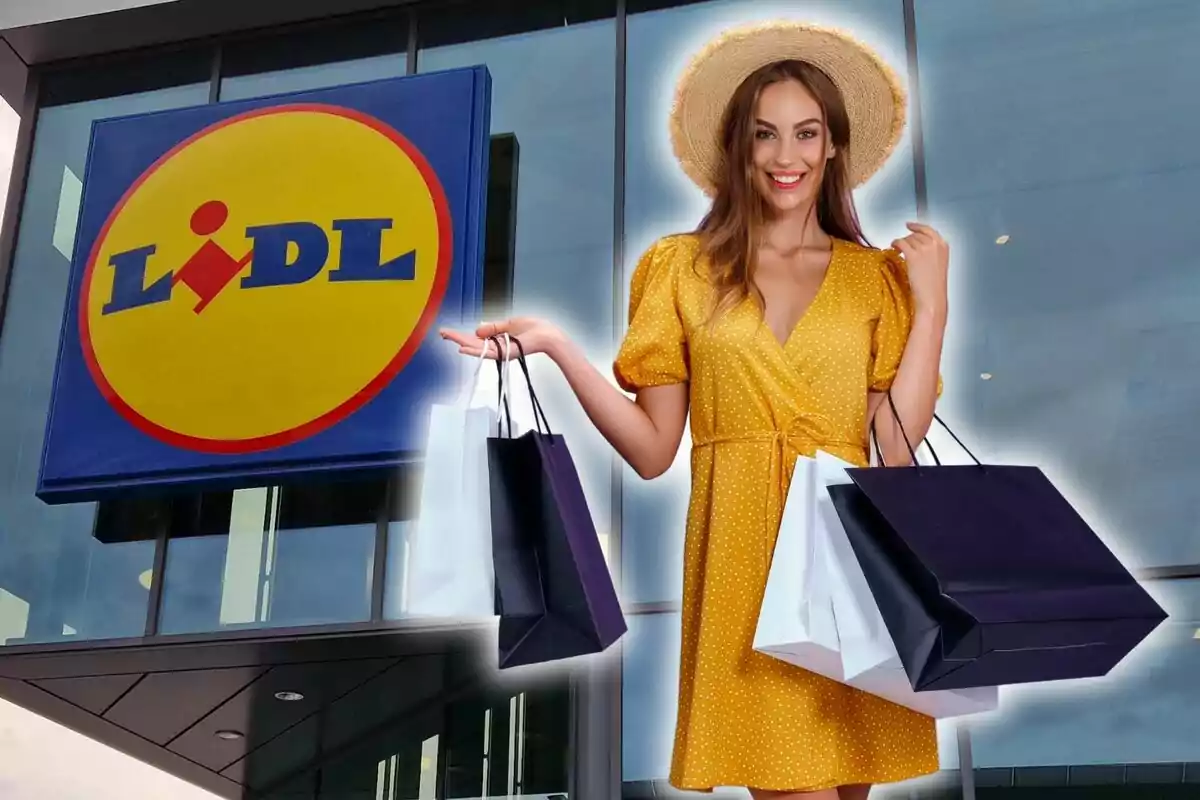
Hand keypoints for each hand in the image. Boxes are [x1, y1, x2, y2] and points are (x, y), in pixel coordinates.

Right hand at [438, 317, 567, 359]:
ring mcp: (499, 352)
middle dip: (456, 338)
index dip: (462, 334)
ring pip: (476, 348)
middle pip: (472, 343)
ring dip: (460, 342)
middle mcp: (496, 347)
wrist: (547, 336)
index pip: (476, 337)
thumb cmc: (534, 329)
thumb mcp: (510, 323)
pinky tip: (462, 349)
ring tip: (447, 337)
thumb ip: (493, 327)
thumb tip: (476, 330)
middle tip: (441, 333)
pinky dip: (474, 351)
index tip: (448, 331)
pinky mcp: (504, 354)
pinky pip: (486, 353)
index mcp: (497, 339)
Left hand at [892, 222, 948, 316]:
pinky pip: (900, 242)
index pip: (929, 230)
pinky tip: (893, 248)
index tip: (910, 225)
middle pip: (917, 234)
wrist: (931, 298)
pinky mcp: (913, 255)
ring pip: (908, 238)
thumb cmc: (934, 287)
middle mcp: (935, 244)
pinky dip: (895, 243)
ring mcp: (924, 249)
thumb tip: (919, 247)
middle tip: (902, 245)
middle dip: (908, 239)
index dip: (917, 226)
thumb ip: (932, 253)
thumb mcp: (938, 265)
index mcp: (943, 246)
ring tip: (897, 248)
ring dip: (901, 242)